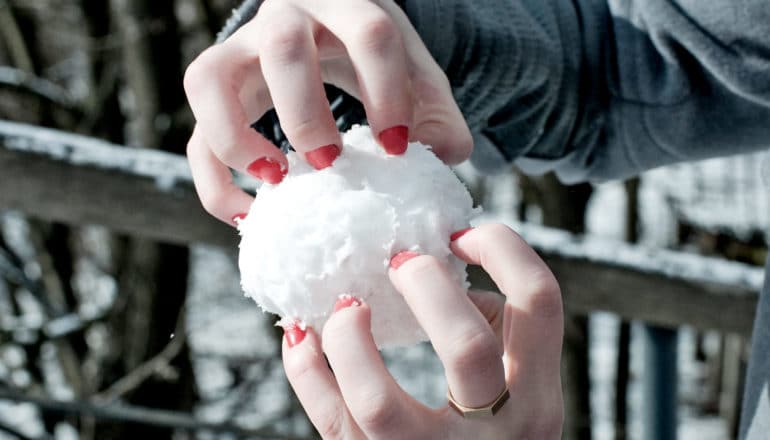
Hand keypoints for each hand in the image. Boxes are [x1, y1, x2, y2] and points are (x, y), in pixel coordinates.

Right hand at [184, 0, 471, 224]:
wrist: (328, 32)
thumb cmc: (375, 61)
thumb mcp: (415, 76)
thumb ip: (437, 116)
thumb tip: (443, 159)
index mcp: (346, 4)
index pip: (369, 33)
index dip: (385, 93)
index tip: (397, 150)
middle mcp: (285, 17)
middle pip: (283, 46)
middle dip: (307, 112)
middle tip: (330, 164)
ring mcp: (240, 48)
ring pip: (211, 76)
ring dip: (237, 137)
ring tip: (276, 182)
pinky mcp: (216, 89)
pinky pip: (194, 130)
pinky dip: (213, 179)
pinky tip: (248, 213)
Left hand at [281, 224, 563, 438]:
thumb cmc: (493, 437)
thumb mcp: (519, 393)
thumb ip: (498, 335)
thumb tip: (449, 278)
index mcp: (536, 397)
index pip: (540, 302)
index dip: (501, 248)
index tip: (459, 235)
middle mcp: (494, 433)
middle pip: (468, 347)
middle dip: (427, 288)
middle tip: (400, 260)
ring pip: (378, 401)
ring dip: (350, 339)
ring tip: (345, 305)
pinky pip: (331, 420)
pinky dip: (305, 369)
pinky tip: (301, 336)